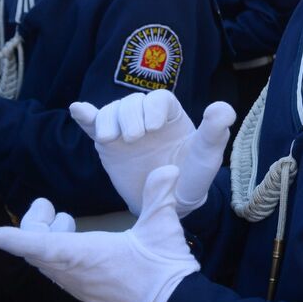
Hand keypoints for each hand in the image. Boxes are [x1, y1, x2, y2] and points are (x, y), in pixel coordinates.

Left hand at [0, 165, 199, 301]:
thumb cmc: (163, 266)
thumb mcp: (163, 226)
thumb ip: (160, 194)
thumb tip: (169, 168)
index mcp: (87, 254)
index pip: (40, 246)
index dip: (15, 239)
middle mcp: (75, 273)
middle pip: (35, 251)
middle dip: (33, 225)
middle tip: (45, 205)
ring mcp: (78, 286)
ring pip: (44, 263)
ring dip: (44, 240)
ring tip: (65, 220)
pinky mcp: (86, 293)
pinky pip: (57, 273)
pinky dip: (54, 254)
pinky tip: (74, 243)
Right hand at [71, 89, 235, 215]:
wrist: (169, 202)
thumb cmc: (192, 176)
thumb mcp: (206, 156)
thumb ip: (214, 133)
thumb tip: (223, 108)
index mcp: (171, 114)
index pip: (159, 99)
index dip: (153, 108)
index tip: (155, 128)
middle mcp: (146, 117)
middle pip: (132, 102)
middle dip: (130, 115)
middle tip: (134, 138)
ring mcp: (124, 129)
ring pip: (111, 112)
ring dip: (108, 119)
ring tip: (110, 138)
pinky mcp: (107, 144)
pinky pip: (94, 125)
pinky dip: (86, 117)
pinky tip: (78, 110)